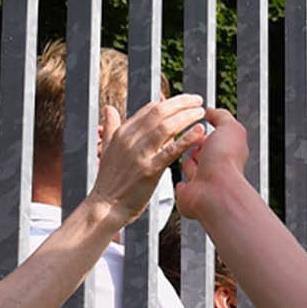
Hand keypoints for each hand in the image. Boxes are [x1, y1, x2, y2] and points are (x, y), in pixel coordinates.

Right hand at [86, 95, 205, 224]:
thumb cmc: (109, 181)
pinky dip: (186, 139)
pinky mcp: (149, 170)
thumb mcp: (105, 149)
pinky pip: (170, 151)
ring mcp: (140, 154)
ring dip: (186, 116)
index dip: (170, 103)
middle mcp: (130, 140)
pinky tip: (199, 131)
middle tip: (198, 100)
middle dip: (181, 103)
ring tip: (201, 112)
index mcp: (122, 133)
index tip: (185, 101)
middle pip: (159, 113)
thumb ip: (110, 127)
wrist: (105, 207)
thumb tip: (109, 108)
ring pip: (165, 126)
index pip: (149, 110)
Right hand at [174, 108, 250, 222]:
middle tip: (191, 142)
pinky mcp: (190, 193)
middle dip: (194, 146)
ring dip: (188, 163)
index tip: (197, 126)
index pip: (214, 138)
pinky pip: (183, 186)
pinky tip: (181, 180)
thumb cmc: (224, 161)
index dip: (204, 131)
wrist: (214, 190)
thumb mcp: (229, 127)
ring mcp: (204, 181)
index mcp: (228, 150)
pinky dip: (182, 183)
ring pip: (191, 167)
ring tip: (189, 159)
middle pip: (201, 152)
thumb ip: (221, 116)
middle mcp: (218, 166)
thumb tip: (211, 110)